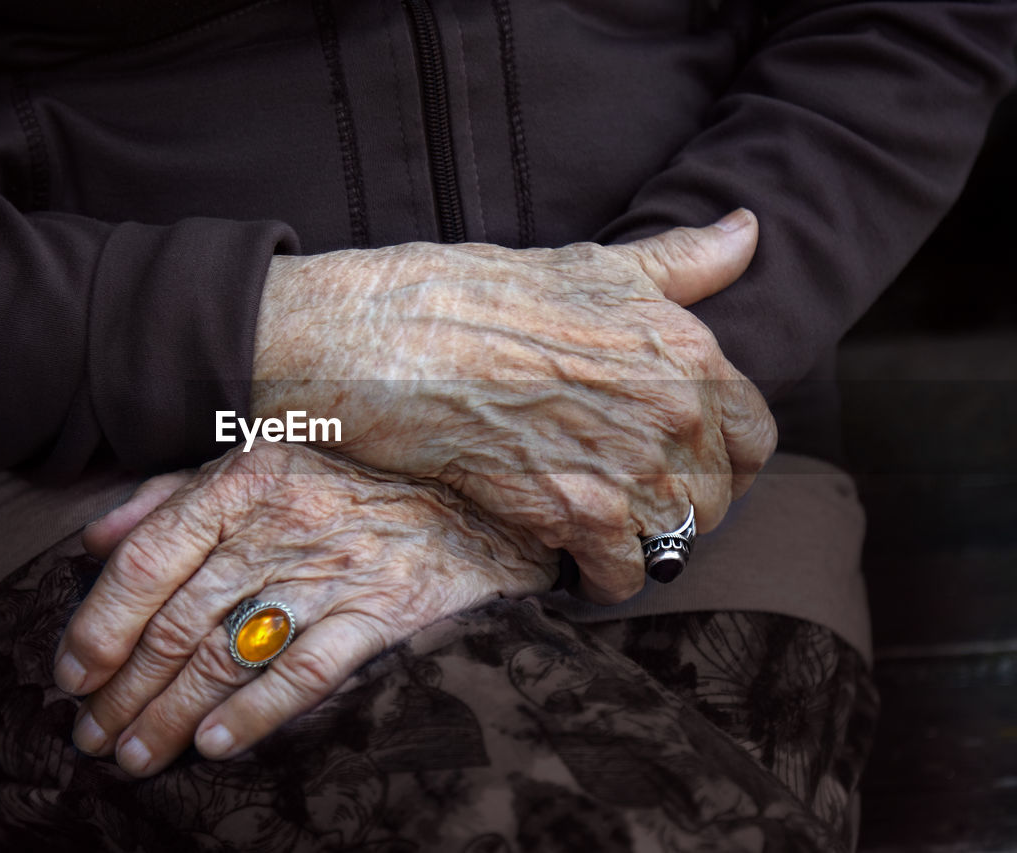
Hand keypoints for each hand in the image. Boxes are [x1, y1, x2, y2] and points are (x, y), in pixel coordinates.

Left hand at [56, 441, 556, 776]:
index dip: (99, 624)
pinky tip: (214, 747)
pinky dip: (254, 715)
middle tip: (92, 736)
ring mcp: (334, 569)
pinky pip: (305, 673)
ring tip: (137, 755)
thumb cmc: (348, 490)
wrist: (470, 506)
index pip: (149, 558)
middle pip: (181, 621)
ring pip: (230, 654)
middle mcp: (283, 522)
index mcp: (245, 479)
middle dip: (125, 690)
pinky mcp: (381, 612)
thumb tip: (93, 542)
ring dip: (172, 716)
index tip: (70, 675)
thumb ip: (171, 498)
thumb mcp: (258, 466)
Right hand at [252, 210, 775, 602]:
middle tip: (632, 498)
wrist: (398, 337)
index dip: (728, 457)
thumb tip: (748, 228)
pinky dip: (602, 577)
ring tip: (603, 529)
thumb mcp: (595, 263)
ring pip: (676, 541)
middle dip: (681, 503)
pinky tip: (576, 557)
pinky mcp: (575, 513)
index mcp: (688, 351)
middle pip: (718, 498)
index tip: (690, 464)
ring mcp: (628, 466)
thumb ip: (683, 260)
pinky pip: (621, 574)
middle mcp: (674, 412)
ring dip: (644, 544)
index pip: (756, 435)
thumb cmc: (484, 293)